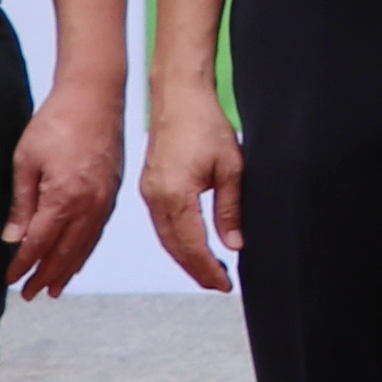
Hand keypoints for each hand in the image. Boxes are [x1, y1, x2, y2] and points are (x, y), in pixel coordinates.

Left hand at [5, 83, 122, 300]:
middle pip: (64, 253)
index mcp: (63, 198)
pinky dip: (85, 251)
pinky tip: (77, 258)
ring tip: (55, 288)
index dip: (23, 265)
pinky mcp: (112, 193)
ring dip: (68, 270)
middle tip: (31, 295)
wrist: (95, 97)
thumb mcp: (26, 160)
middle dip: (46, 276)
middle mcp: (88, 206)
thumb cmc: (58, 121)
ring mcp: (104, 201)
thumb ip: (21, 203)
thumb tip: (13, 237)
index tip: (11, 280)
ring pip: (84, 247)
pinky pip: (97, 232)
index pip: (39, 244)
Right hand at [139, 85, 245, 294]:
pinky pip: (161, 224)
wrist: (179, 97)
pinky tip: (191, 245)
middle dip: (196, 270)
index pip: (192, 245)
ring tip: (208, 271)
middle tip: (217, 284)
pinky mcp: (149, 187)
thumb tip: (233, 244)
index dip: (208, 269)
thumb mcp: (231, 168)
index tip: (223, 284)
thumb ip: (230, 210)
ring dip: (186, 258)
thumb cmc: (205, 124)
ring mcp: (148, 193)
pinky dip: (176, 241)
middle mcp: (155, 198)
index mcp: (175, 196)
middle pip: (174, 248)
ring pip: (166, 238)